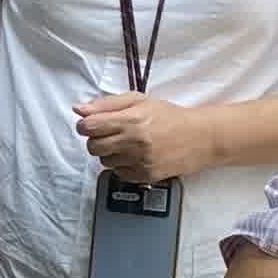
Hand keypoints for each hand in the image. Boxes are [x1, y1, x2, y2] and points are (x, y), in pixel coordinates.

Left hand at [76, 91, 201, 186]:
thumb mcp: (138, 101)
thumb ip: (106, 104)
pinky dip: (122, 165)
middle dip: (96, 140)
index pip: (89, 127)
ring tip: (126, 144)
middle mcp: (134, 142)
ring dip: (109, 153)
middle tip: (110, 134)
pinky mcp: (145, 176)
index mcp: (131, 120)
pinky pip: (118, 173)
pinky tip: (135, 156)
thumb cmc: (168, 116)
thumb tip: (78, 109)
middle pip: (92, 146)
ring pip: (104, 161)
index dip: (86, 125)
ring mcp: (140, 161)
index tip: (93, 124)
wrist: (199, 137)